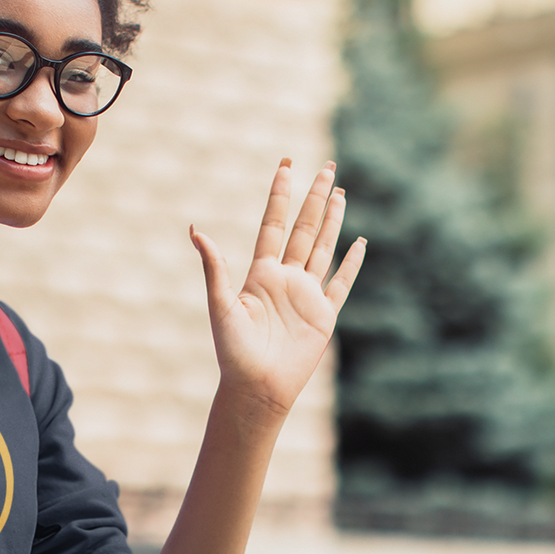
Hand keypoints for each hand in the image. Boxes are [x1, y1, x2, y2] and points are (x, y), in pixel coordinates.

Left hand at [190, 161, 363, 422]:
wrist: (256, 387)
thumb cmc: (233, 352)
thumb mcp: (220, 305)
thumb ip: (214, 267)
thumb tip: (194, 230)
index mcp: (260, 274)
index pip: (273, 224)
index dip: (280, 195)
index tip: (286, 166)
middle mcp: (285, 279)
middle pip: (305, 229)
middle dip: (316, 198)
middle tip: (328, 167)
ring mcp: (306, 295)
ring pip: (324, 248)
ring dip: (333, 221)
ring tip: (341, 192)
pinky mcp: (324, 315)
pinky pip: (341, 283)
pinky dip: (352, 264)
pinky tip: (360, 243)